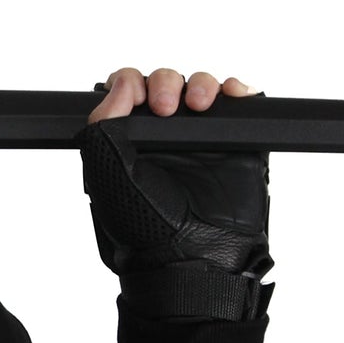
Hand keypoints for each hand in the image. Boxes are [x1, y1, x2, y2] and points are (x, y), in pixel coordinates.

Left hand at [80, 65, 271, 320]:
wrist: (192, 259)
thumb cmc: (144, 227)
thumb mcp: (106, 172)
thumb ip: (103, 124)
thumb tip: (122, 83)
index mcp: (128, 141)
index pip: (129, 91)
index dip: (133, 84)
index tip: (139, 99)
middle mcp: (164, 138)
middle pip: (167, 82)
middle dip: (166, 83)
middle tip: (166, 108)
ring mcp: (202, 141)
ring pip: (203, 88)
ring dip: (201, 84)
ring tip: (199, 103)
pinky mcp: (237, 147)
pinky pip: (239, 106)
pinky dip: (239, 91)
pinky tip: (233, 94)